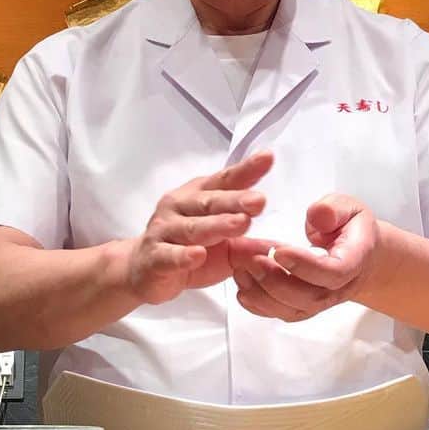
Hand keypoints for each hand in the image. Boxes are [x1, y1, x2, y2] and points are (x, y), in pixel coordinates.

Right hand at [125, 151, 273, 304]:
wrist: (144, 271)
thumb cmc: (186, 249)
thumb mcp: (224, 248)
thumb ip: (250, 245)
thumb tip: (284, 248)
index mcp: (200, 197)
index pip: (225, 181)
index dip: (246, 170)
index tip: (268, 158)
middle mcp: (181, 207)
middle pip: (210, 201)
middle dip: (236, 200)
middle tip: (259, 200)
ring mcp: (165, 231)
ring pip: (192, 227)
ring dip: (216, 225)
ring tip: (240, 223)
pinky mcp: (154, 257)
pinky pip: (169, 255)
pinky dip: (183, 256)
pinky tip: (198, 255)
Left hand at [229, 193, 380, 321]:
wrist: (361, 254)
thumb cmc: (352, 228)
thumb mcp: (349, 207)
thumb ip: (333, 209)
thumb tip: (316, 216)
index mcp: (354, 261)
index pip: (333, 273)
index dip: (305, 266)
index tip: (278, 251)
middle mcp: (339, 288)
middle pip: (309, 297)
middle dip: (276, 281)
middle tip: (252, 260)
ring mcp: (321, 301)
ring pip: (293, 310)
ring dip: (262, 294)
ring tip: (242, 270)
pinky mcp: (305, 306)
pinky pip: (283, 314)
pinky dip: (259, 305)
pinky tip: (243, 288)